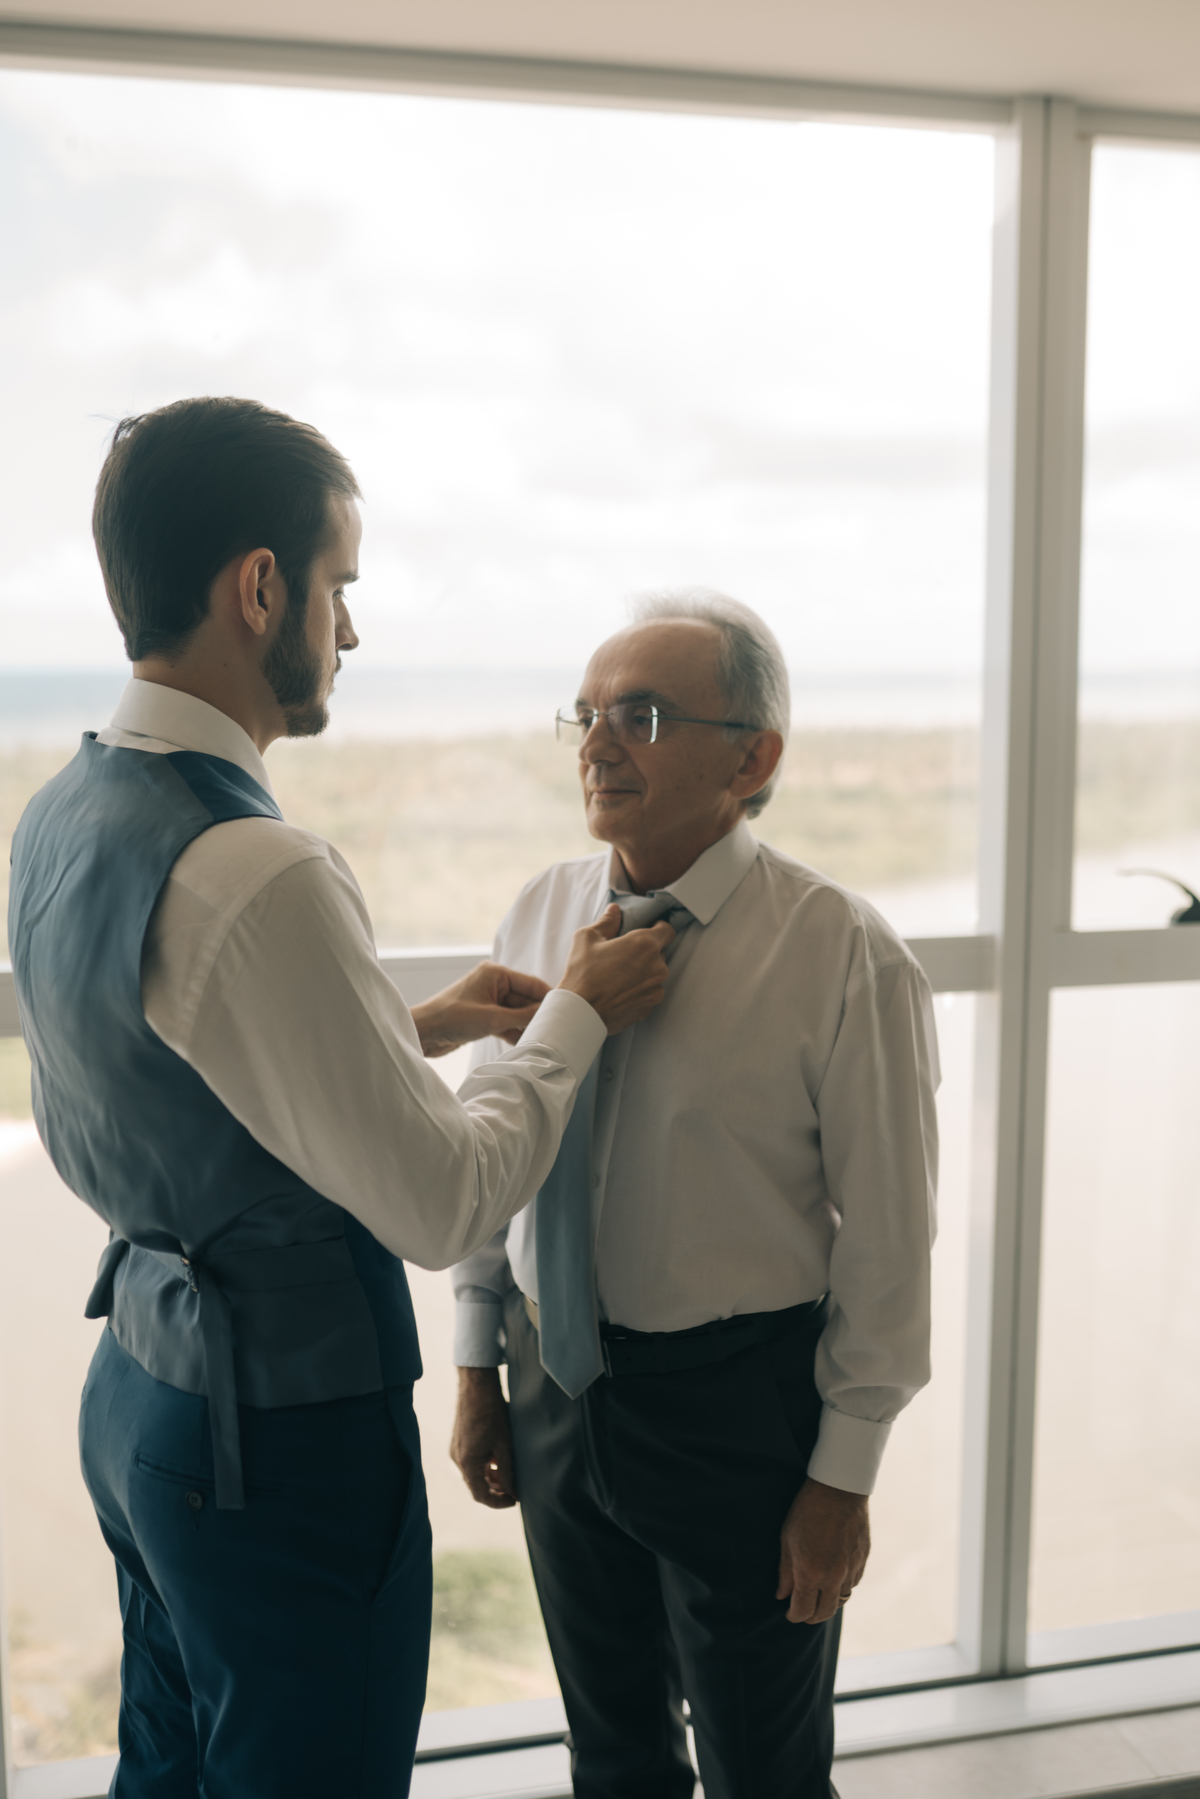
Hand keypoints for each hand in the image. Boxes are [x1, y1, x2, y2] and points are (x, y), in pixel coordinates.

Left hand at [411, 961, 550, 1057]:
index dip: (548, 998)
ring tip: (544, 1038)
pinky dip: (514, 1031)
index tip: (566, 1011)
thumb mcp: (493, 1018)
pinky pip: (506, 1022)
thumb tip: (547, 1016)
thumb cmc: (452, 1018)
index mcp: (495, 973)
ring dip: (526, 1025)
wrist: (423, 1033)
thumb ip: (522, 1017)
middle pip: (525, 999)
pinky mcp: (482, 1016)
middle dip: (537, 1014)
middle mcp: (492, 983)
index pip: (531, 984)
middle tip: (556, 1030)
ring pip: (516, 1012)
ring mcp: (487, 1000)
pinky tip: (526, 1043)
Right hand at [450, 1366, 517, 1507]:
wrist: (476, 1386)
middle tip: (514, 1489)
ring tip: (508, 1474)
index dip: (498, 1502)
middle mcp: (457, 1460)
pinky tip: (498, 1459)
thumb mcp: (504, 1445)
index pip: (480, 1496)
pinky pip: (470, 1462)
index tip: (514, 1500)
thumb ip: (507, 1472)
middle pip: (476, 1486)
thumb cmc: (492, 1413)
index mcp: (467, 1463)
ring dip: (489, 1479)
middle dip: (495, 1491)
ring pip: (473, 1474)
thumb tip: (512, 1492)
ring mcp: (456, 1450)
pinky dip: (483, 1467)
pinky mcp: (458, 1442)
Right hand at [557, 904, 673, 1035]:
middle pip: (659, 953)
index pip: (668, 930)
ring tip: (619, 976)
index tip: (648, 930)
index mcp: (645, 944)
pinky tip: (619, 991)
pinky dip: (638, 991)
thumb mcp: (587, 938)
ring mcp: (655, 989)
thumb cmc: (582, 974)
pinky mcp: (649, 1007)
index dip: (658, 928)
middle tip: (623, 956)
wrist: (580, 1012)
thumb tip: (614, 911)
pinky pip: (648, 993)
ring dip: (643, 973)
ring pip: (655, 975)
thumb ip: (606, 922)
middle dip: (645, 953)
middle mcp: (657, 967)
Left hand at [776, 1477, 870, 1623]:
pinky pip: (853, 1584)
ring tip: (817, 1595)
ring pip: (841, 1600)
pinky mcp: (863, 1560)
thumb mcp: (787, 1538)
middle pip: (824, 1613)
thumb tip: (782, 1595)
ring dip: (828, 1602)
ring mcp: (851, 1569)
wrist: (839, 1488)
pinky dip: (842, 1587)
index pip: (803, 1610)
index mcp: (810, 1572)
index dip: (794, 1616)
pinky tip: (834, 1579)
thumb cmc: (808, 1509)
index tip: (789, 1613)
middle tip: (802, 1611)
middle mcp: (833, 1576)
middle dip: (811, 1616)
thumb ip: (785, 1571)